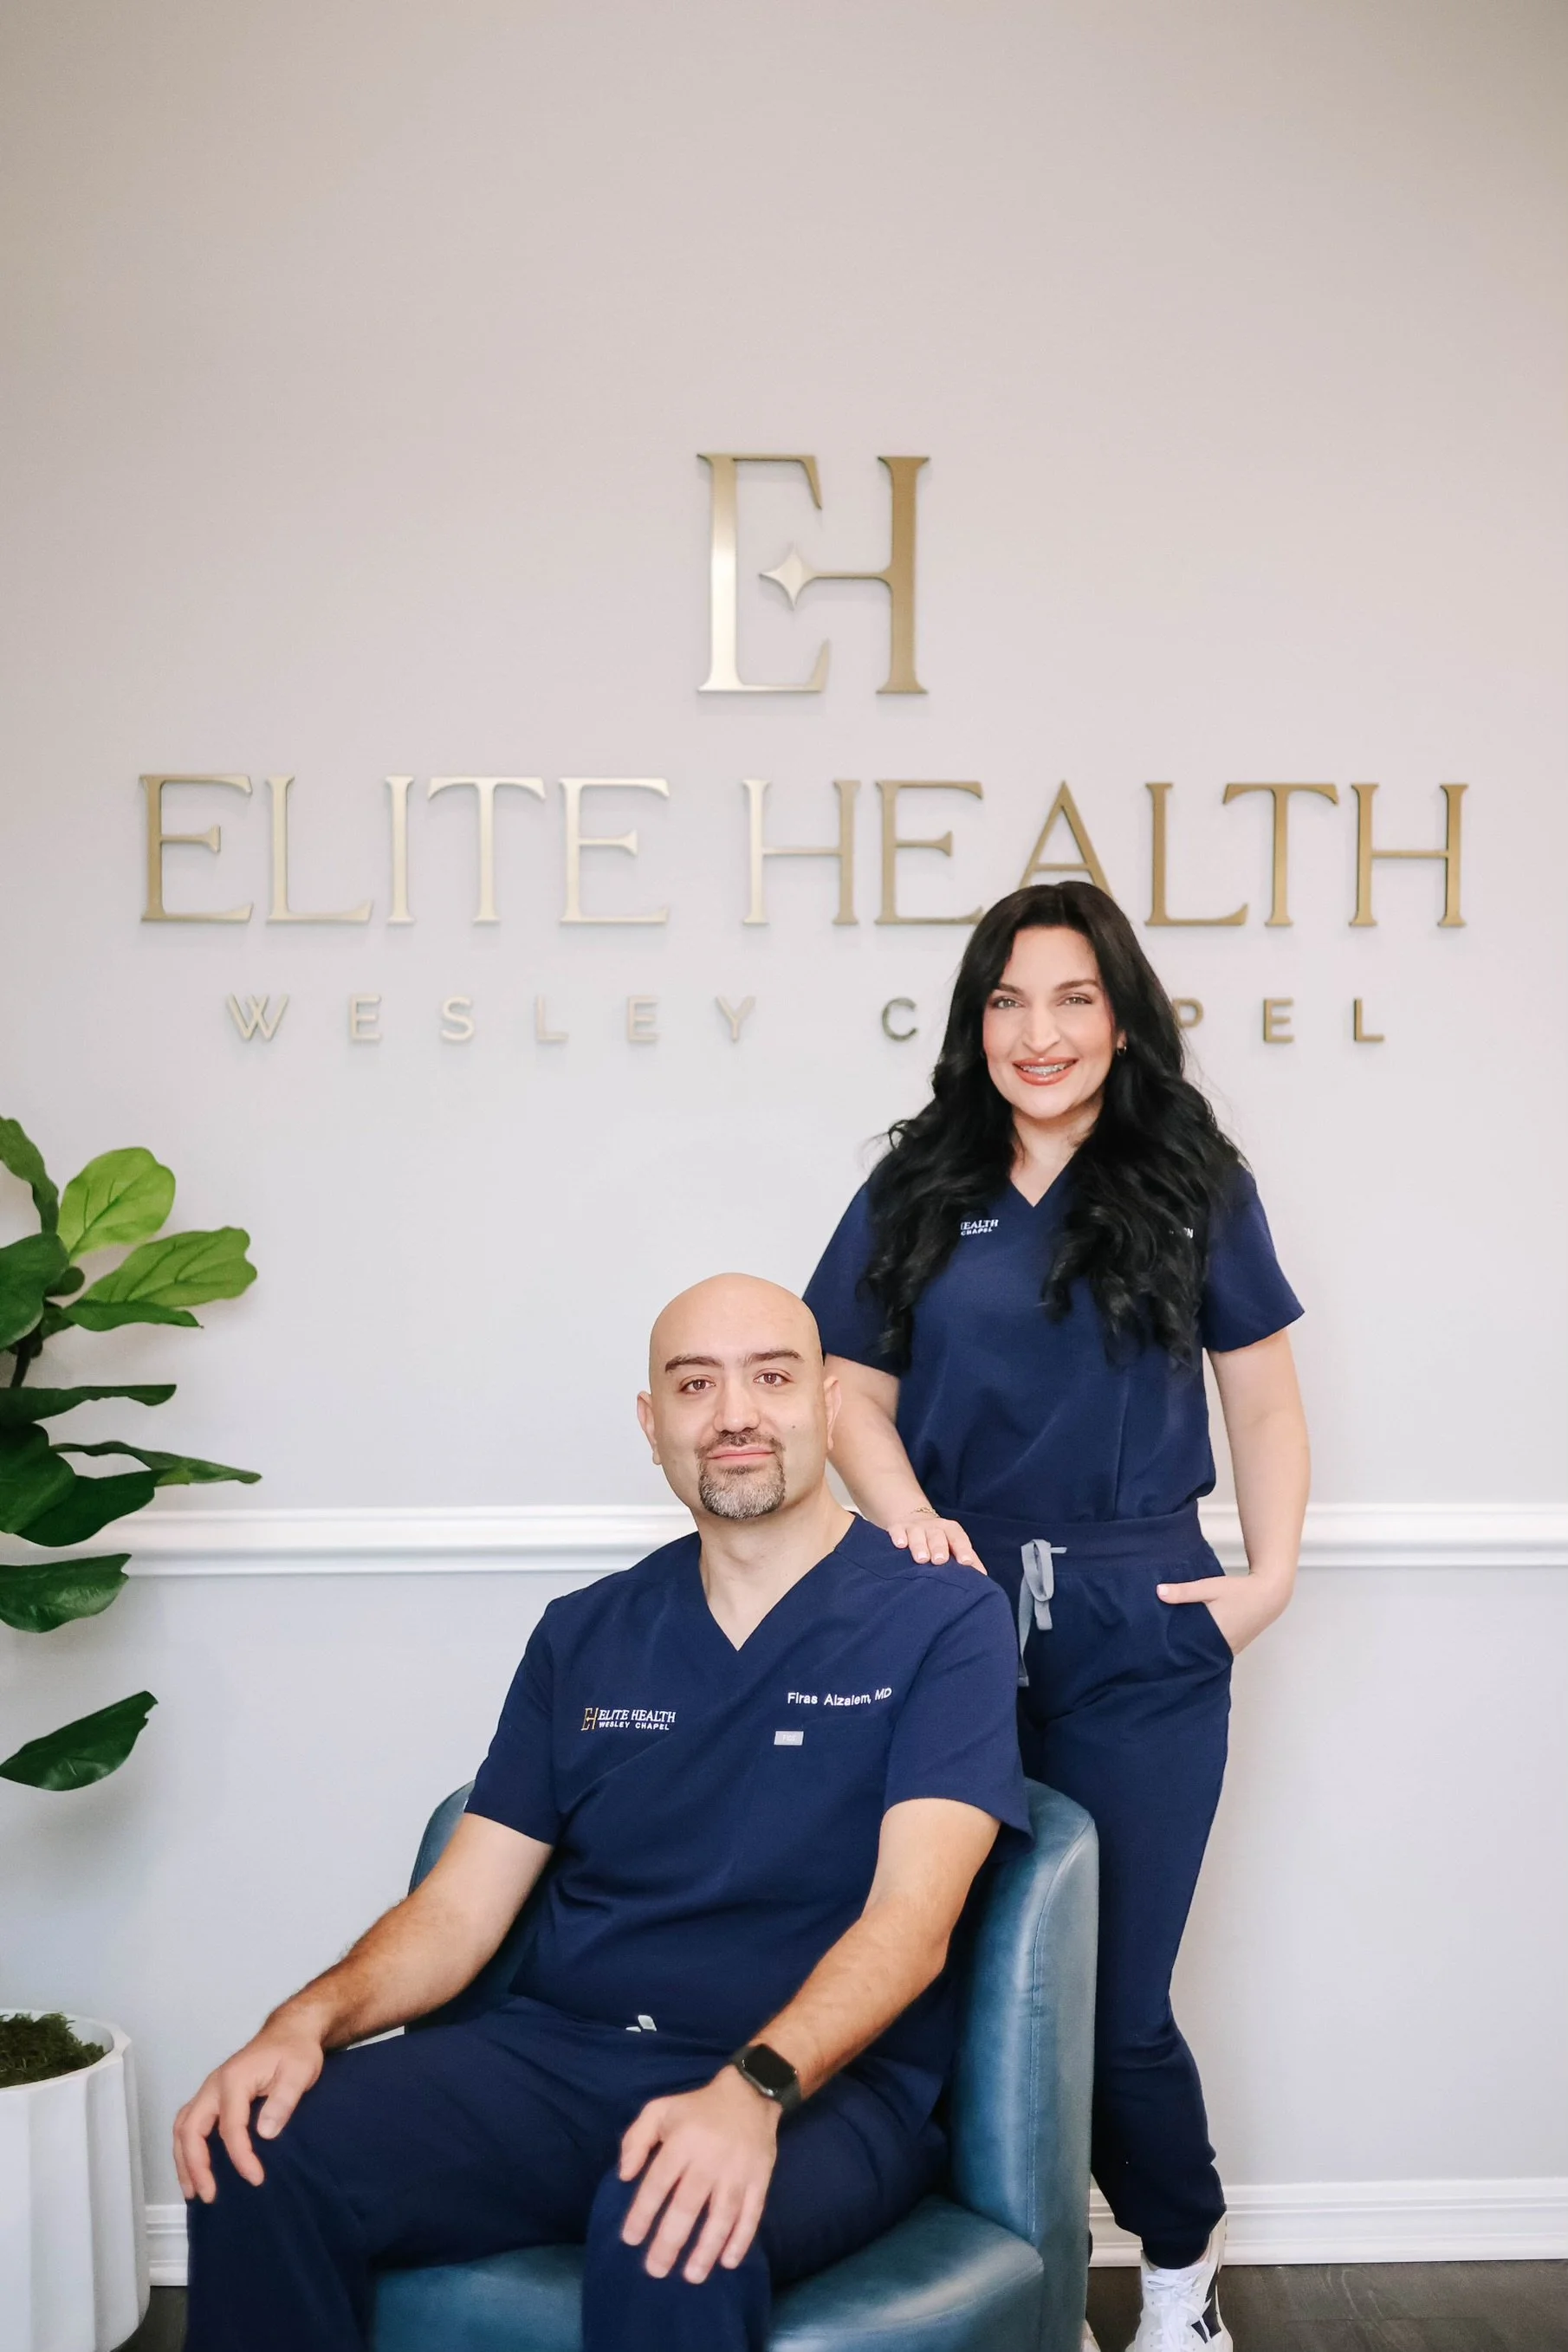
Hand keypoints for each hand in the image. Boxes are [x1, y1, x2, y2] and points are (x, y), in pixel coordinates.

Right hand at [172, 2018, 324, 2202]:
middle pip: (191, 2129)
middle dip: (195, 2165)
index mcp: (234, 2080)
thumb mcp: (299, 2072)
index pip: (230, 2127)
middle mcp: (214, 2085)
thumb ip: (283, 2101)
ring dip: (184, 2160)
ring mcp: (209, 2090)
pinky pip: (189, 2124)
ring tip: (193, 2191)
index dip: (240, 2157)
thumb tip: (265, 2133)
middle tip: (208, 2195)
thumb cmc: (296, 2051)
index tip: (256, 2178)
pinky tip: (195, 2169)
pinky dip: (187, 2148)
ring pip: (183, 2127)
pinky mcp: (212, 2096)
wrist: (291, 2032)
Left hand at [618, 2065, 781, 2282]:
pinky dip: (741, 2239)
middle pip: (687, 2205)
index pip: (658, 2183)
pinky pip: (752, 2214)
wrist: (749, 2095)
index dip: (643, 2213)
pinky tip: (728, 2261)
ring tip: (691, 2276)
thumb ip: (635, 2139)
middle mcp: (709, 2158)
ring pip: (721, 2215)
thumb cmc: (697, 2108)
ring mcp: (737, 2171)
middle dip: (670, 2241)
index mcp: (682, 2141)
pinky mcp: (760, 2179)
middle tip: (655, 2270)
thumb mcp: (660, 2110)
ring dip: (706, 2249)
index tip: (630, 2239)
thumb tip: (624, 2175)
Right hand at [888, 1509, 986, 1572]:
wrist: (913, 1519)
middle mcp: (933, 1527)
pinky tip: (900, 1545)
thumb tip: (983, 1578)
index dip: (963, 1550)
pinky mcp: (897, 1528)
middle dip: (939, 1547)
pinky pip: (898, 1531)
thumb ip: (967, 1559)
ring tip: (921, 1559)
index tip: (966, 1563)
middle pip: (937, 1535)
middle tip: (940, 1561)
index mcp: (950, 1530)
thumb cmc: (939, 1541)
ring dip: (920, 1545)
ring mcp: (915, 1527)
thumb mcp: (953, 1545)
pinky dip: (899, 1537)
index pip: (959, 1538)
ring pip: (918, 1534)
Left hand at [1156, 1571, 1292, 1654]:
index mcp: (1215, 1635)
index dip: (1172, 1647)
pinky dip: (1206, 1648)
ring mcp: (1232, 1649)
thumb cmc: (1241, 1591)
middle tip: (1162, 1645)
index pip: (1187, 1648)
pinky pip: (1216, 1652)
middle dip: (1181, 1649)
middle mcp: (1224, 1647)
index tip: (1158, 1645)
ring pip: (1207, 1654)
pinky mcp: (1236, 1646)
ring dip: (1194, 1649)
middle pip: (1196, 1653)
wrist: (1270, 1594)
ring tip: (1175, 1644)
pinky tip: (1196, 1641)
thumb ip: (1184, 1591)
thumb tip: (1159, 1592)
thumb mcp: (1210, 1587)